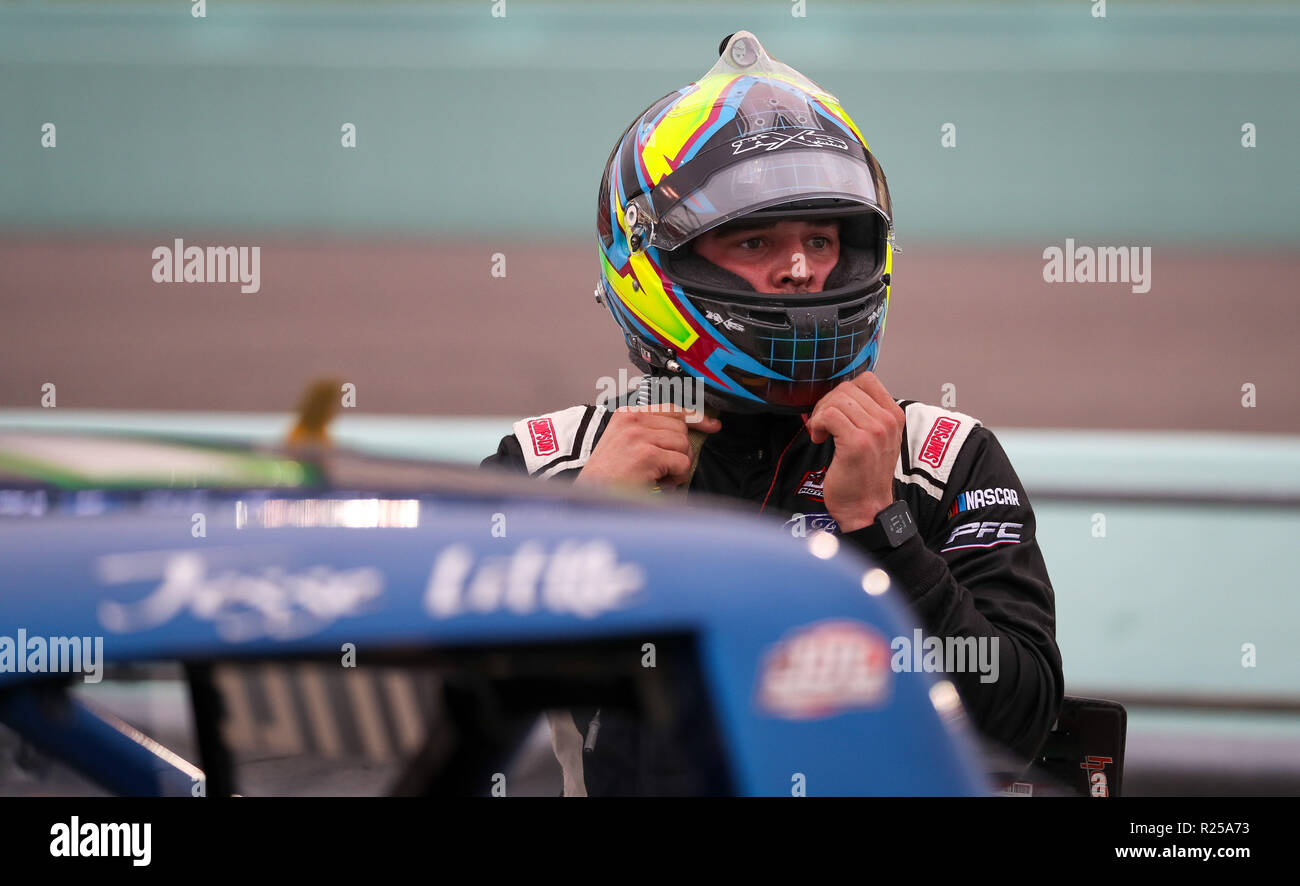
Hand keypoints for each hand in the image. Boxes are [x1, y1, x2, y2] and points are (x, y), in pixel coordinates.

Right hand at [574, 403, 720, 490]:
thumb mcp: (626, 444)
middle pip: (681, 429)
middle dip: (680, 451)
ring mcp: (639, 436)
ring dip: (677, 466)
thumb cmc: (608, 477)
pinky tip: (659, 483)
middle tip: (664, 469)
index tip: (712, 425)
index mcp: (627, 415)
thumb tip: (687, 432)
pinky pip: (681, 463)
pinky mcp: (647, 455)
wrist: (591, 496)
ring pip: (683, 445)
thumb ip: (650, 433)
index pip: (671, 408)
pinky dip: (676, 477)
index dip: (695, 416)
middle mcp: (633, 421)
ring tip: (659, 476)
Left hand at [804, 372, 903, 532]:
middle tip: (823, 424)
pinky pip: (829, 416)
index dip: (843, 391)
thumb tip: (838, 395)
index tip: (836, 410)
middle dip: (827, 403)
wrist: (866, 508)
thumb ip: (866, 414)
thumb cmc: (865, 476)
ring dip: (821, 414)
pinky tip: (819, 439)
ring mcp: (874, 431)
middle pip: (847, 388)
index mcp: (894, 416)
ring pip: (837, 400)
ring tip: (822, 433)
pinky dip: (817, 424)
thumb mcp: (876, 439)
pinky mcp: (857, 443)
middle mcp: (887, 421)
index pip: (866, 380)